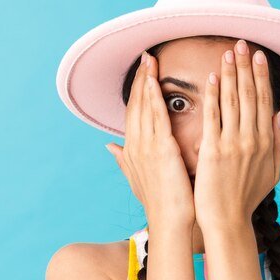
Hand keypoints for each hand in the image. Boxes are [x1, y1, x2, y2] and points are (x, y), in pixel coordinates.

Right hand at [106, 52, 195, 228]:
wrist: (170, 223)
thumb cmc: (160, 203)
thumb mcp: (138, 178)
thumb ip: (124, 159)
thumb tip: (110, 147)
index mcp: (131, 151)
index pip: (132, 113)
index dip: (136, 91)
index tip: (142, 71)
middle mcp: (135, 146)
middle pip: (135, 105)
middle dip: (140, 79)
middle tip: (146, 56)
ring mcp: (146, 147)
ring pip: (144, 107)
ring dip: (146, 81)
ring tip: (150, 59)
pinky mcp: (162, 150)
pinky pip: (157, 118)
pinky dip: (154, 98)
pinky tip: (155, 80)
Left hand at [193, 40, 279, 229]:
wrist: (227, 220)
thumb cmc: (247, 197)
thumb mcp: (272, 170)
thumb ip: (278, 141)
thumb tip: (279, 112)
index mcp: (267, 142)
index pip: (265, 101)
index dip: (262, 76)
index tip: (259, 56)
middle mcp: (253, 139)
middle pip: (250, 95)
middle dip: (247, 66)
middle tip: (243, 43)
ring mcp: (233, 144)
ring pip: (233, 101)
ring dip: (231, 74)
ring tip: (229, 53)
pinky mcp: (213, 151)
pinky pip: (213, 117)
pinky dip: (213, 96)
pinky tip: (211, 78)